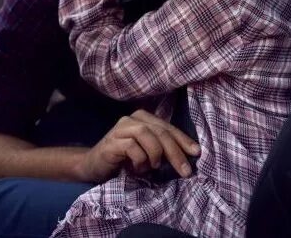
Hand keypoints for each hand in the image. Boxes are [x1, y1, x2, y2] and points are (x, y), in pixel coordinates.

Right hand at [75, 109, 200, 183]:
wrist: (95, 165)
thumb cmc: (125, 159)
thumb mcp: (147, 152)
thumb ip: (162, 148)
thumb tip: (188, 154)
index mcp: (142, 118)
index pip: (167, 127)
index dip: (182, 139)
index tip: (196, 153)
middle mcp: (131, 119)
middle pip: (159, 131)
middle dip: (175, 151)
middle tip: (185, 171)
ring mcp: (120, 129)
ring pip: (147, 135)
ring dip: (155, 154)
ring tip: (153, 167)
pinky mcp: (112, 142)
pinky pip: (132, 148)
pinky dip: (139, 161)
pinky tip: (136, 169)